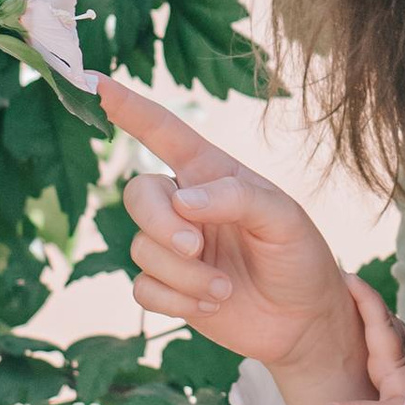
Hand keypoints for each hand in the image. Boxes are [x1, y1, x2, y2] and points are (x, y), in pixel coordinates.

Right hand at [99, 81, 360, 384]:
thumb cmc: (300, 257)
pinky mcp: (170, 288)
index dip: (132, 109)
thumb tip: (182, 200)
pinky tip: (212, 304)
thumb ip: (237, 199)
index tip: (99, 84)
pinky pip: (143, 288)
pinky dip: (175, 300)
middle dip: (159, 223)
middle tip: (195, 247)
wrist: (305, 321)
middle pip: (138, 194)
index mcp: (213, 175)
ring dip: (184, 274)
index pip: (165, 133)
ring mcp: (174, 249)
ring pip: (142, 248)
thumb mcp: (285, 220)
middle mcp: (187, 206)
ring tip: (224, 287)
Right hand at [312, 279, 404, 404]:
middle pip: (383, 316)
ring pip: (389, 326)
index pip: (379, 320)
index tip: (346, 275)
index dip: (363, 296)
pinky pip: (389, 338)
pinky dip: (376, 326)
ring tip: (349, 297)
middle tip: (339, 278)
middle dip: (364, 296)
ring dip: (371, 310)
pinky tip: (367, 330)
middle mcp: (402, 355)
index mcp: (394, 362)